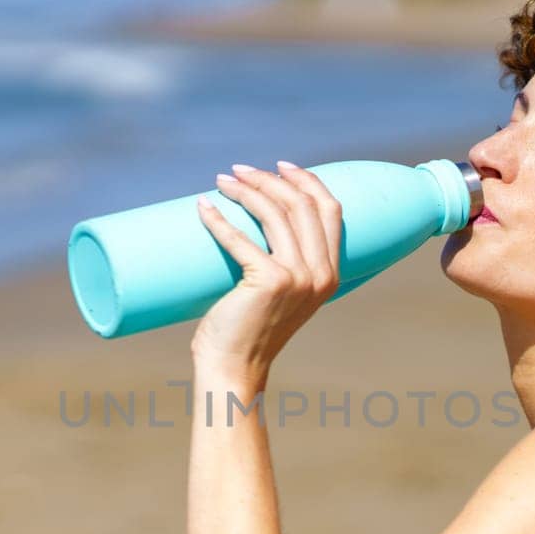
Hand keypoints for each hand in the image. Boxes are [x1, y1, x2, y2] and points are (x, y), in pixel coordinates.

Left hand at [191, 160, 342, 379]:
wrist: (236, 366)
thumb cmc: (249, 328)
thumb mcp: (284, 291)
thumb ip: (289, 261)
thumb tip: (263, 212)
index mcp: (331, 273)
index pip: (330, 210)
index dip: (306, 181)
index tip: (279, 166)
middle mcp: (320, 273)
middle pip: (301, 205)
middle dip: (269, 179)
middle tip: (238, 171)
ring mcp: (298, 278)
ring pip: (275, 213)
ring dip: (246, 190)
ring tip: (221, 181)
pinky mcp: (269, 281)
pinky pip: (241, 238)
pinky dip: (219, 219)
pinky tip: (203, 207)